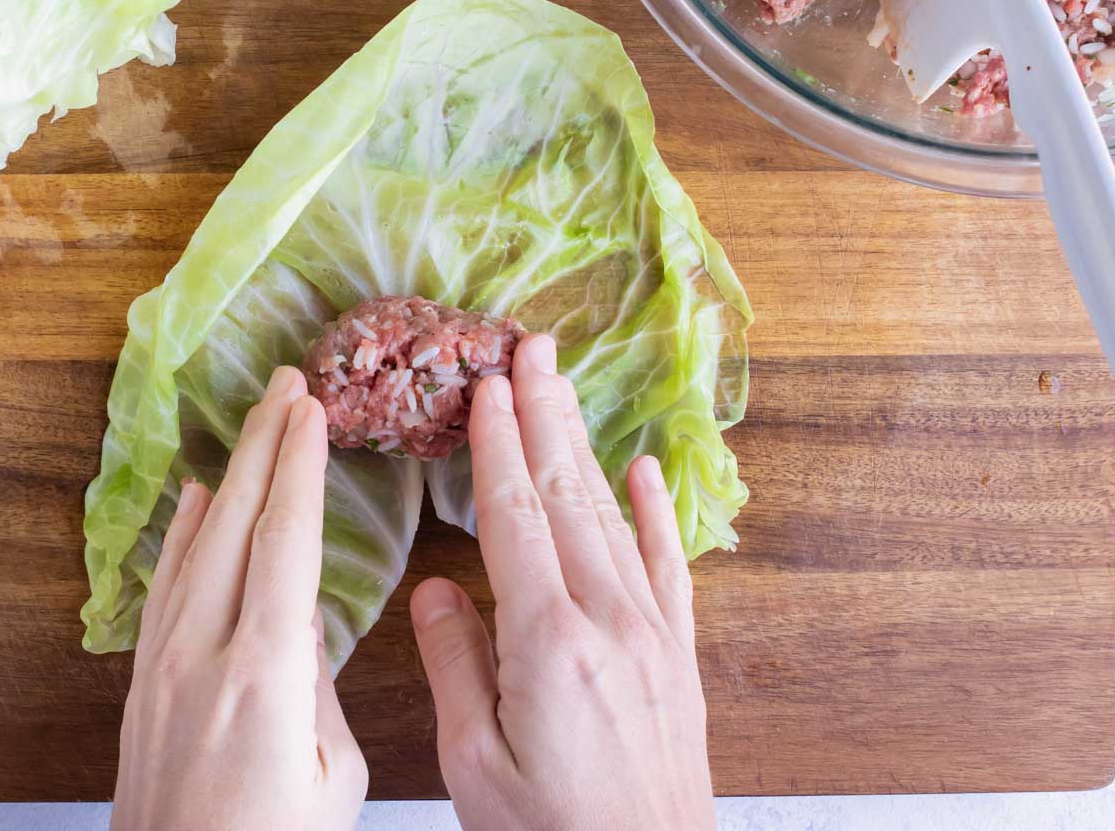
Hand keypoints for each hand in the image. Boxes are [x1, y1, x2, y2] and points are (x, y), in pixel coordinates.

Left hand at [112, 366, 366, 830]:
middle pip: (236, 525)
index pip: (286, 544)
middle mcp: (204, 655)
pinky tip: (198, 503)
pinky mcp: (141, 686)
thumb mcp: (334, 780)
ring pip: (194, 547)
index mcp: (266, 677)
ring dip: (229, 477)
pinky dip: (184, 534)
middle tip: (286, 384)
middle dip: (264, 446)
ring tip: (253, 422)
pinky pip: (163, 586)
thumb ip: (320, 690)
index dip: (300, 469)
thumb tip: (306, 624)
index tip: (312, 411)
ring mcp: (163, 667)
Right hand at [409, 335, 715, 830]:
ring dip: (585, 446)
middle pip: (569, 496)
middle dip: (545, 416)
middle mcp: (609, 623)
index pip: (516, 518)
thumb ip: (456, 669)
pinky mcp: (679, 660)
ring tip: (563, 387)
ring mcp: (653, 637)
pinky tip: (644, 469)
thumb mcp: (476, 767)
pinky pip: (668, 567)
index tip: (486, 386)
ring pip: (612, 518)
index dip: (497, 447)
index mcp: (549, 644)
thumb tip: (435, 590)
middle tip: (533, 347)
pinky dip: (655, 513)